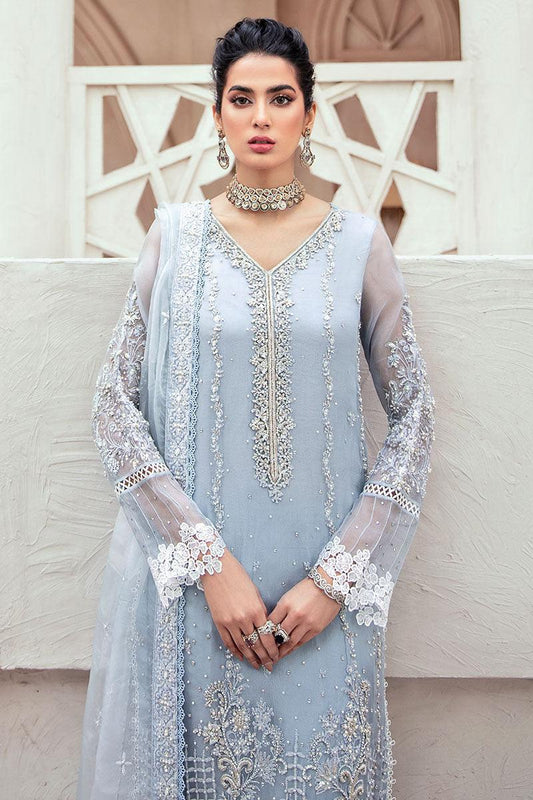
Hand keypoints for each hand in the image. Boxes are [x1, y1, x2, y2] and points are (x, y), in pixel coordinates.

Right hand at [201, 549, 279, 671]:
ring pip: (243, 646)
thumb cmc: (238, 577)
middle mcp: (244, 619)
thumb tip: (265, 628)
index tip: (276, 657)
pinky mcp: (219, 623)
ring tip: (257, 666)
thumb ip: (260, 611)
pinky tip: (241, 657)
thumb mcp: (255, 593)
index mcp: (256, 610)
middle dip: (264, 657)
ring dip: (251, 658)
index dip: (272, 649)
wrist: (217, 568)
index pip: (267, 636)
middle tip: (270, 666)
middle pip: (257, 644)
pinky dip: (235, 652)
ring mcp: (230, 622)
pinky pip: (228, 642)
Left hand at [267, 569, 341, 660]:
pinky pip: (302, 642)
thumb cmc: (307, 588)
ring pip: (290, 642)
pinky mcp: (316, 629)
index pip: (270, 623)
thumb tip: (272, 625)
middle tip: (265, 653)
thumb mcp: (289, 595)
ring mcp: (307, 623)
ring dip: (281, 651)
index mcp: (286, 604)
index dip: (264, 633)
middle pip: (279, 635)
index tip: (260, 640)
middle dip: (271, 645)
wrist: (329, 585)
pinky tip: (288, 651)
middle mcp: (295, 615)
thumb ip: (281, 610)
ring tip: (275, 657)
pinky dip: (293, 648)